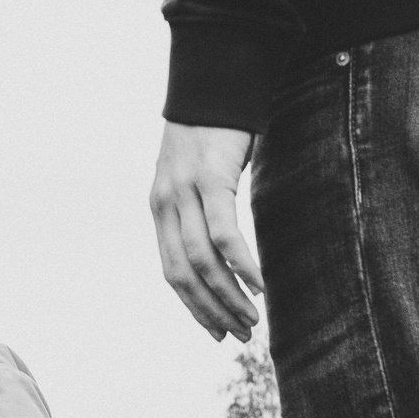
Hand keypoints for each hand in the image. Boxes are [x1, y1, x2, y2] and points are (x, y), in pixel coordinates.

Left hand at [150, 122, 263, 340]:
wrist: (212, 82)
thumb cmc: (212, 131)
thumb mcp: (197, 176)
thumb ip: (199, 210)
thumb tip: (220, 248)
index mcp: (160, 209)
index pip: (171, 272)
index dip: (193, 307)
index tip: (217, 332)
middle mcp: (165, 204)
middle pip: (184, 275)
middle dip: (211, 311)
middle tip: (240, 336)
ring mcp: (184, 192)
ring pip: (202, 262)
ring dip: (229, 297)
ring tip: (252, 319)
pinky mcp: (209, 179)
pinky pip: (223, 234)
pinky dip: (240, 265)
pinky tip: (258, 285)